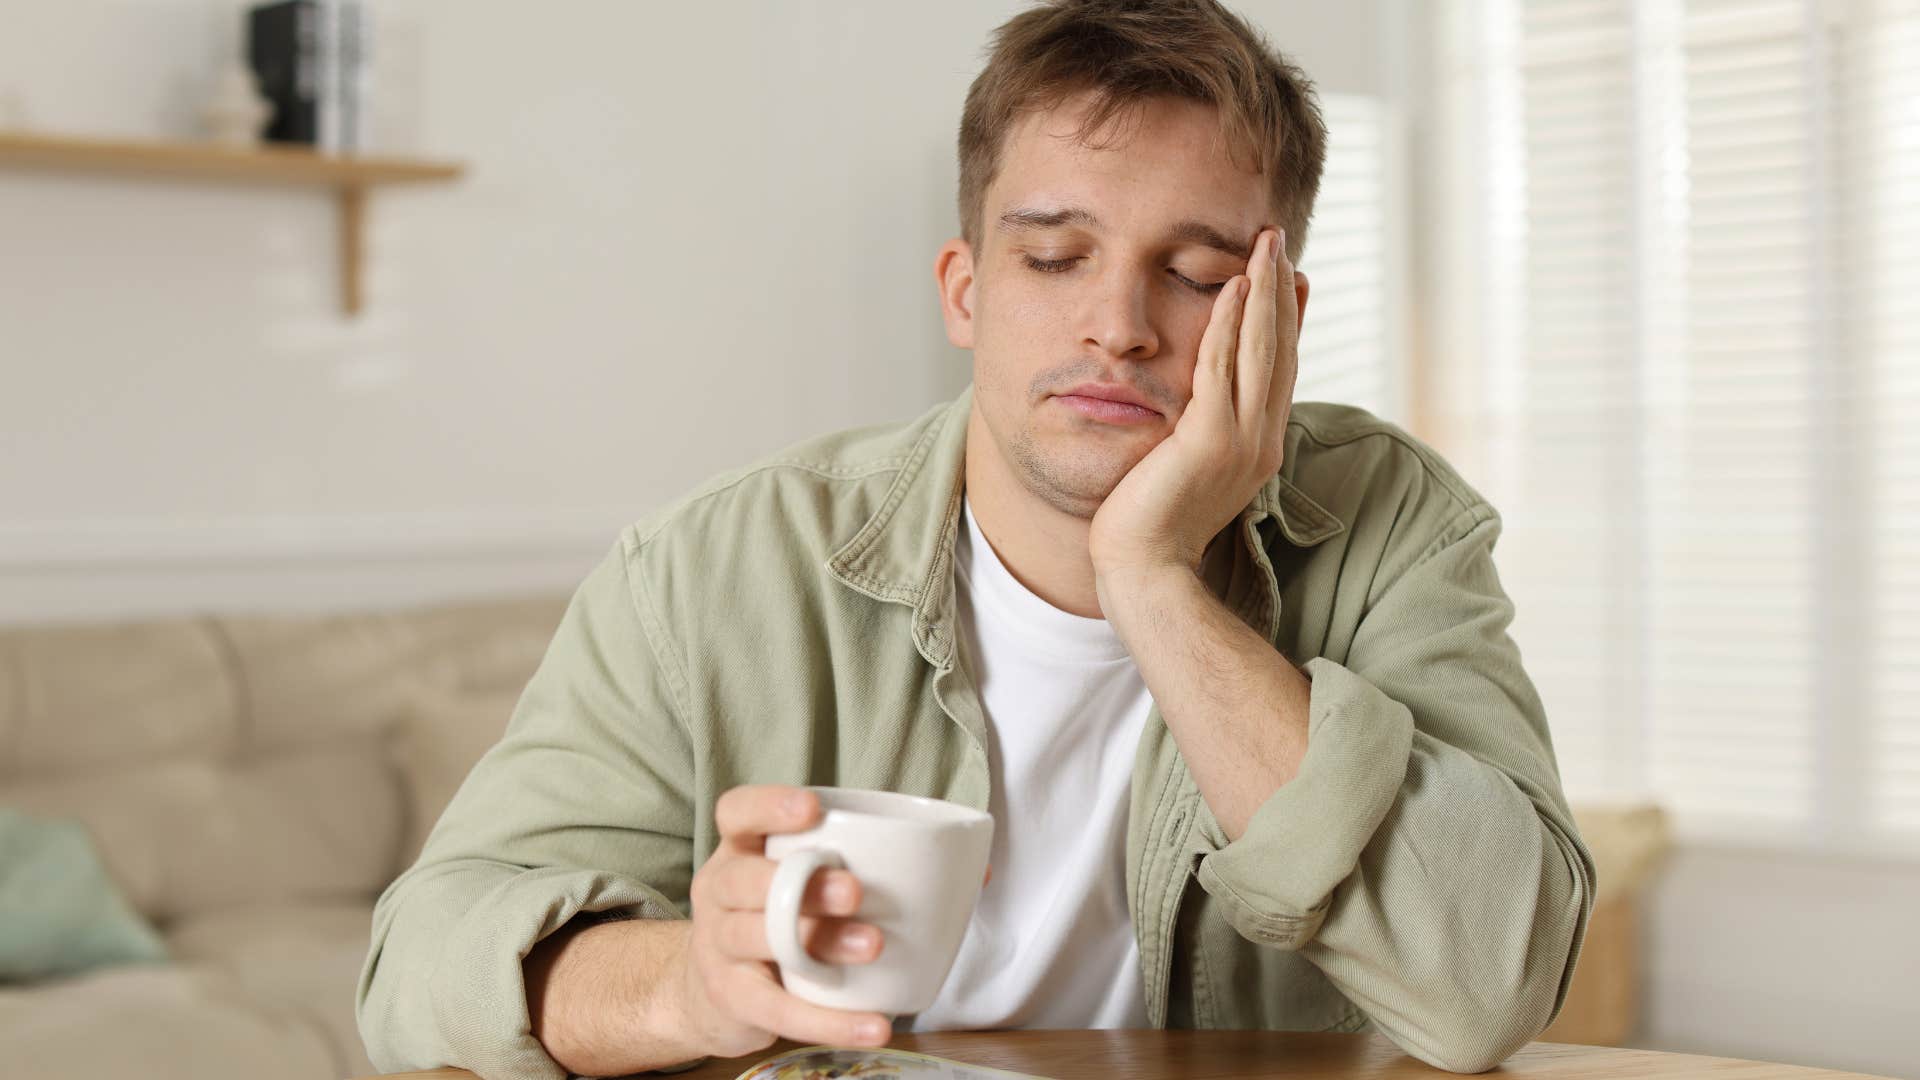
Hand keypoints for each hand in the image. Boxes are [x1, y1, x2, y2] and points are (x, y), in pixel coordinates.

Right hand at [678, 786, 891, 1057]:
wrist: (714, 993)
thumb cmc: (779, 919)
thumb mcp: (799, 882)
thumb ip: (861, 863)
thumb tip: (971, 869)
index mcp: (740, 849)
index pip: (737, 813)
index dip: (768, 806)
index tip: (812, 809)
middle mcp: (719, 890)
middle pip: (746, 880)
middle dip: (803, 884)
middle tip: (856, 891)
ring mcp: (718, 945)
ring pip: (760, 939)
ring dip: (820, 943)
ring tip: (873, 946)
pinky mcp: (732, 998)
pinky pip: (779, 1010)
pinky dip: (828, 1022)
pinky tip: (873, 1026)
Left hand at [1088, 227, 1300, 583]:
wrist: (1144, 571)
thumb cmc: (1151, 527)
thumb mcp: (1186, 470)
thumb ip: (1199, 435)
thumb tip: (1194, 408)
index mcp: (1259, 447)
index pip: (1280, 368)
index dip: (1286, 318)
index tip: (1288, 275)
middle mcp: (1261, 440)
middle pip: (1281, 349)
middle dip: (1281, 291)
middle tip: (1278, 240)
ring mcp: (1241, 440)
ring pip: (1262, 350)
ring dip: (1263, 292)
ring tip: (1264, 244)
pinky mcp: (1210, 440)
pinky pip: (1223, 368)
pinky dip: (1232, 324)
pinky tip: (1233, 287)